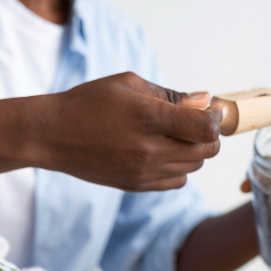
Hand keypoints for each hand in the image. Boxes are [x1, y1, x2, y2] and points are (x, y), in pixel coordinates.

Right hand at [32, 72, 221, 191]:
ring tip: (179, 136)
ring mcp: (142, 172)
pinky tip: (165, 153)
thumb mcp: (129, 85)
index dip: (216, 118)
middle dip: (211, 136)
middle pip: (206, 151)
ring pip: (193, 168)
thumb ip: (171, 94)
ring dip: (195, 152)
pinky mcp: (135, 185)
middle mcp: (148, 149)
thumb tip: (204, 101)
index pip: (206, 128)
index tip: (211, 110)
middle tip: (200, 122)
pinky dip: (179, 169)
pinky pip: (176, 182)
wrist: (53, 135)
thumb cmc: (90, 102)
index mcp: (149, 117)